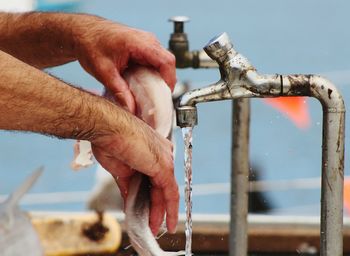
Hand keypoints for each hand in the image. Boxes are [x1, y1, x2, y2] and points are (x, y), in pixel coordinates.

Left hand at [73, 17, 175, 112]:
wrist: (82, 32)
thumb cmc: (90, 44)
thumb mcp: (103, 72)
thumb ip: (119, 92)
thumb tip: (130, 109)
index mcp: (139, 42)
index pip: (166, 61)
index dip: (169, 80)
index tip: (164, 96)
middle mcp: (147, 40)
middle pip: (168, 63)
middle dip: (165, 82)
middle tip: (157, 99)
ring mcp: (146, 42)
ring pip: (163, 63)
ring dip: (159, 79)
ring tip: (151, 94)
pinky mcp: (143, 47)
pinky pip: (155, 62)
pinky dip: (153, 74)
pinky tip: (144, 85)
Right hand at [91, 113, 178, 233]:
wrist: (107, 127)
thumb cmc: (109, 140)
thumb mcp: (119, 168)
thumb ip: (128, 184)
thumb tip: (129, 198)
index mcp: (151, 152)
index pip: (155, 178)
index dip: (152, 195)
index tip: (147, 209)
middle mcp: (162, 154)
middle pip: (162, 186)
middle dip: (157, 207)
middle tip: (152, 224)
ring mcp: (164, 160)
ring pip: (166, 191)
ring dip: (161, 212)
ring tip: (155, 227)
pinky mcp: (164, 167)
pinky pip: (170, 192)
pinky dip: (170, 209)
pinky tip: (167, 221)